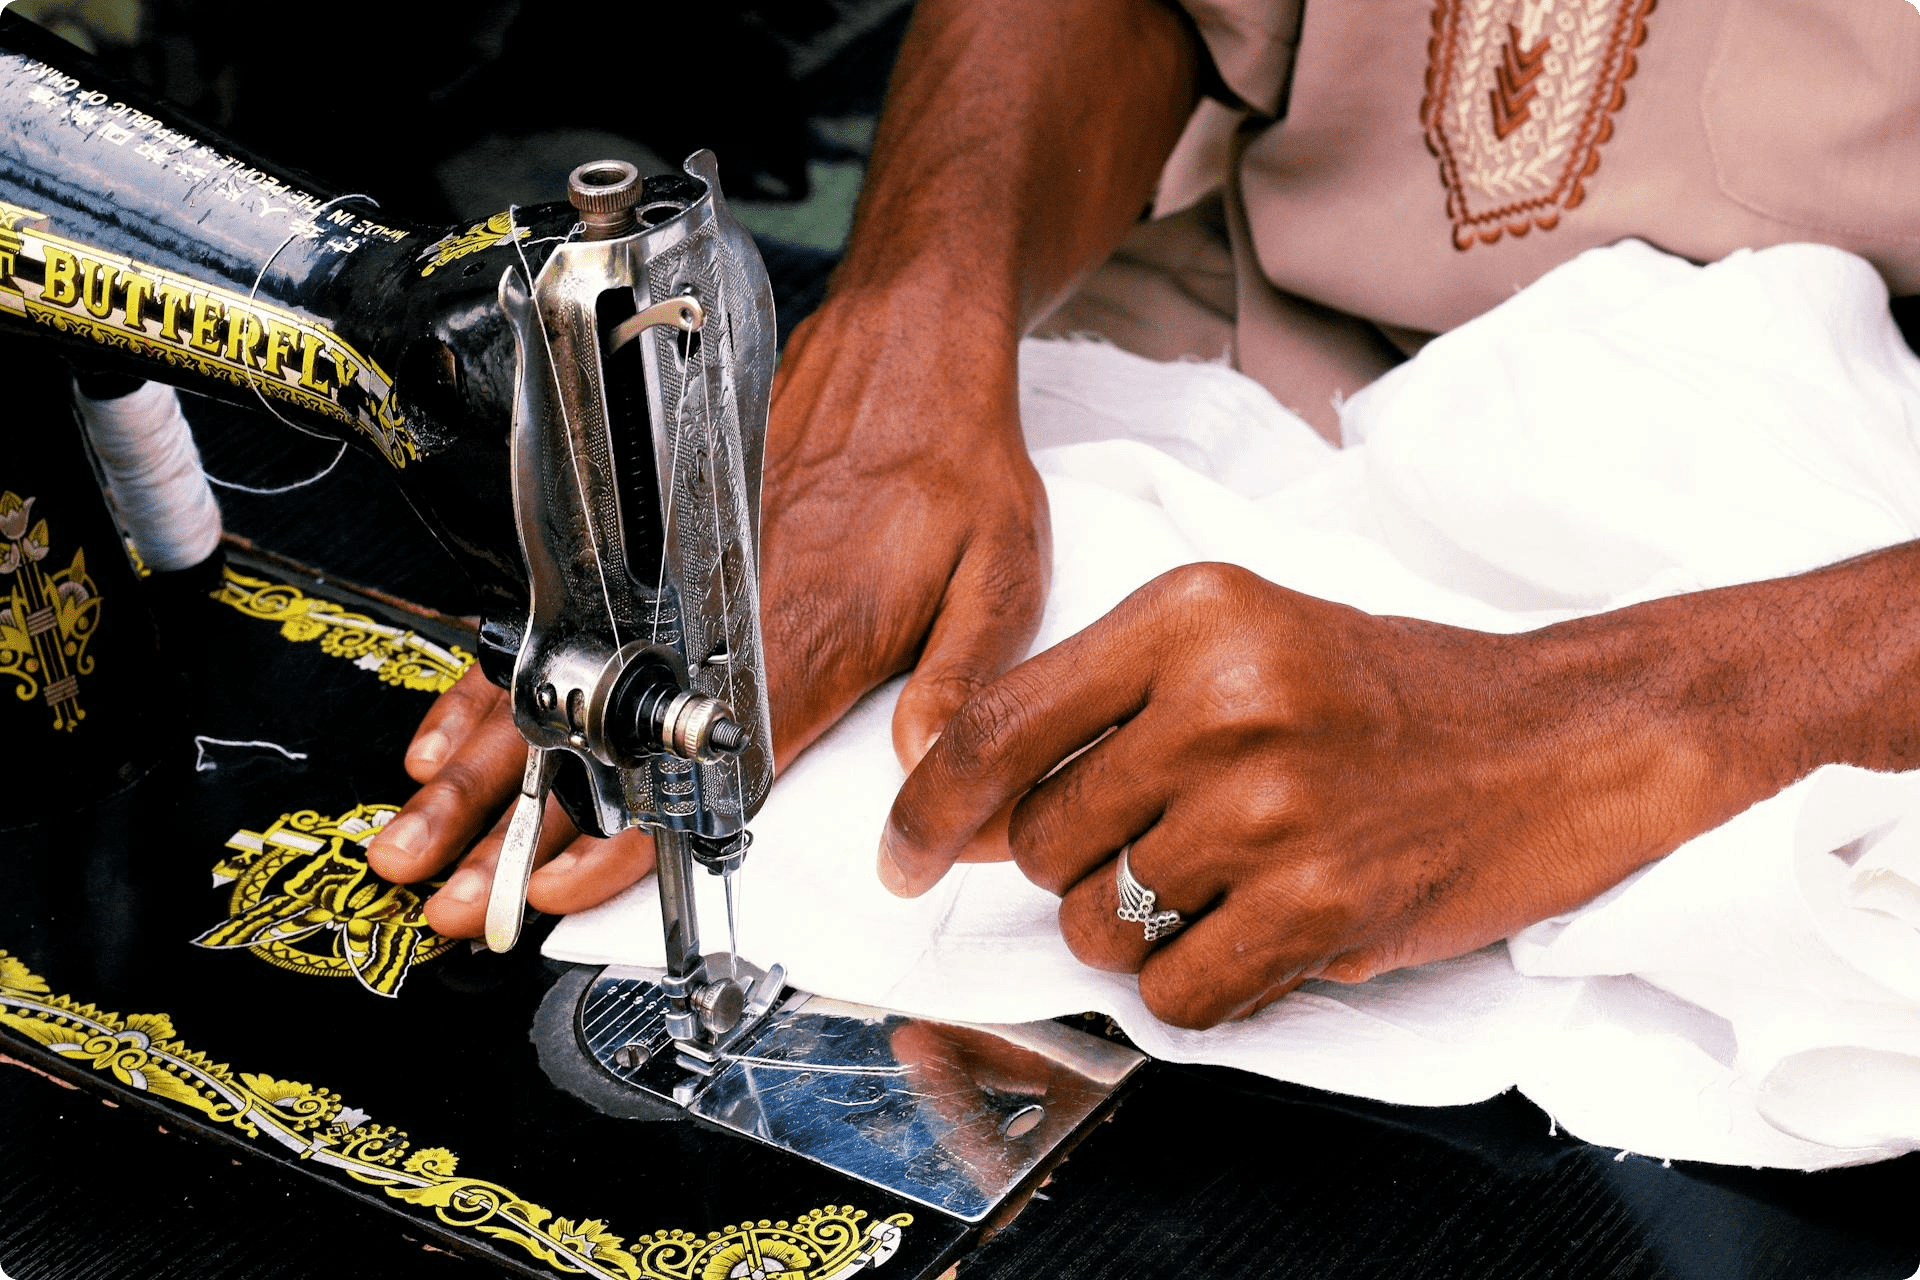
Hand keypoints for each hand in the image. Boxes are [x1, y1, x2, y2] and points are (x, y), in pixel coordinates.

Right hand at [368, 288, 1049, 933]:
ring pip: (559, 689)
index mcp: (803, 637)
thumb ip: (958, 684)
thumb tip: (926, 778)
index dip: (626, 837)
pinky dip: (496, 686)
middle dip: (522, 830)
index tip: (567, 888)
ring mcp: (678, 578)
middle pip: (599, 739)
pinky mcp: (662, 550)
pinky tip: (452, 735)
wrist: (908, 343)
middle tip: (464, 897)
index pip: (700, 764)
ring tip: (422, 837)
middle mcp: (723, 612)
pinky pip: (560, 626)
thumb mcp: (997, 571)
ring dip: (484, 773)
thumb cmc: (951, 452)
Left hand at [879, 562, 1750, 1028]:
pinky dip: (1195, 986)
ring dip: (1136, 929)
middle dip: (1074, 868)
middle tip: (1156, 846)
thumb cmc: (1388, 694)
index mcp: (1191, 615)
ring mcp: (1273, 810)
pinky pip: (1174, 995)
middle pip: (1041, 844)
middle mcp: (1224, 703)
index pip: (999, 727)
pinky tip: (1252, 933)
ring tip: (1222, 882)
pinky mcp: (1319, 908)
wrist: (1554, 743)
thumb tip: (974, 812)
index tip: (905, 858)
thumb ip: (1104, 704)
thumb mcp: (1242, 638)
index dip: (928, 810)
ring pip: (1099, 926)